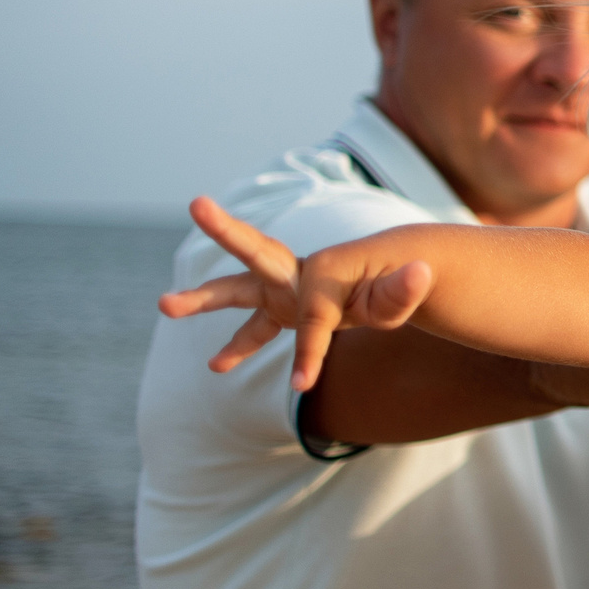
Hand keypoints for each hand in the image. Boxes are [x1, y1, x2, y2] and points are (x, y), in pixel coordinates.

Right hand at [158, 197, 435, 390]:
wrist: (393, 279)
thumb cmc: (397, 287)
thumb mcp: (405, 293)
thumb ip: (408, 286)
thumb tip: (424, 271)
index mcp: (323, 272)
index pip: (311, 320)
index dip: (310, 353)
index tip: (303, 385)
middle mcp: (297, 273)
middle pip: (257, 251)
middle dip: (226, 229)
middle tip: (197, 203)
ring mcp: (284, 289)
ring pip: (237, 291)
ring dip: (201, 297)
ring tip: (164, 304)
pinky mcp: (283, 308)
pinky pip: (254, 329)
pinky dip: (237, 347)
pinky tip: (216, 367)